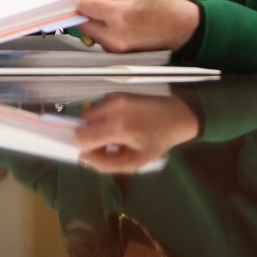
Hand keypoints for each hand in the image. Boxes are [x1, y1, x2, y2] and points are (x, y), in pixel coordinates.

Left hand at [75, 0, 198, 53]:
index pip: (83, 3)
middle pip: (81, 19)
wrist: (178, 28)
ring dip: (95, 18)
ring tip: (116, 12)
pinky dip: (103, 28)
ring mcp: (114, 49)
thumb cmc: (160, 3)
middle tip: (107, 0)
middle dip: (90, 7)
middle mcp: (114, 36)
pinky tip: (119, 23)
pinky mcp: (115, 54)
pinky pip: (97, 38)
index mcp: (120, 15)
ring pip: (87, 30)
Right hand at [76, 93, 198, 172]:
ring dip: (93, 126)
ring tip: (113, 134)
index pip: (81, 136)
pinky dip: (101, 117)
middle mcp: (111, 108)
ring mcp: (112, 97)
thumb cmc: (158, 140)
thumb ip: (106, 164)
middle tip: (105, 144)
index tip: (97, 152)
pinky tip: (118, 122)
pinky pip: (97, 107)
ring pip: (86, 114)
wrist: (177, 114)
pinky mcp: (116, 92)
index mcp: (117, 127)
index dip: (84, 147)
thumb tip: (83, 158)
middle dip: (87, 136)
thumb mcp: (135, 162)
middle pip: (80, 123)